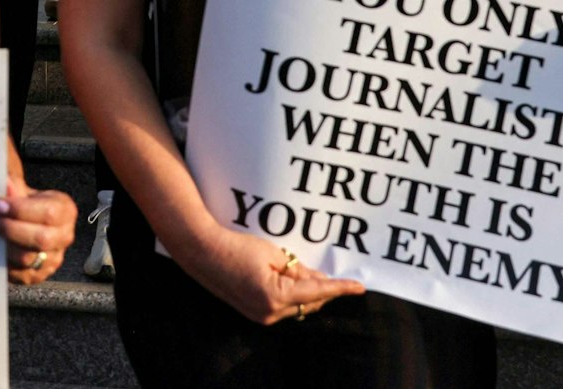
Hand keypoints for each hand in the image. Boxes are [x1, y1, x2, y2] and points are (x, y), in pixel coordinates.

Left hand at [0, 177, 75, 284]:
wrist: (27, 223)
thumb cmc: (25, 205)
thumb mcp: (23, 191)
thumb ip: (14, 186)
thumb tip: (5, 181)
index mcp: (65, 210)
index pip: (48, 213)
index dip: (20, 210)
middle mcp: (65, 236)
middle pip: (41, 239)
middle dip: (10, 229)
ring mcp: (54, 258)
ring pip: (28, 258)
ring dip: (4, 246)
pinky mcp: (40, 275)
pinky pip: (20, 274)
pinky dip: (4, 263)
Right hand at [174, 226, 364, 325]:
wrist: (203, 252)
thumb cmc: (236, 247)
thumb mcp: (273, 253)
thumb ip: (298, 269)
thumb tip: (318, 280)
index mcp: (276, 296)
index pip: (317, 292)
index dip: (340, 288)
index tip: (359, 287)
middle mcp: (269, 313)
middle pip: (309, 303)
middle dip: (323, 289)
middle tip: (332, 272)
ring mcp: (261, 316)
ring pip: (297, 306)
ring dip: (307, 292)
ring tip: (307, 271)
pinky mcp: (254, 313)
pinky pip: (283, 306)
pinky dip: (293, 295)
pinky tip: (293, 280)